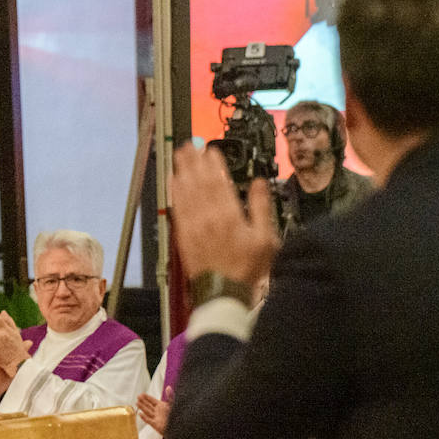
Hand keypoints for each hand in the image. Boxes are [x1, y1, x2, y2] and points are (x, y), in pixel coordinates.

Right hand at [136, 386, 173, 434]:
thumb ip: (170, 396)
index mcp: (162, 406)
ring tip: (137, 403)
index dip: (147, 397)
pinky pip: (148, 420)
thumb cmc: (176, 415)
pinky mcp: (156, 425)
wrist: (178, 426)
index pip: (152, 401)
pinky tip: (140, 414)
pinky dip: (144, 417)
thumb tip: (168, 387)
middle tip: (138, 397)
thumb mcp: (173, 404)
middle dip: (143, 401)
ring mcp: (156, 418)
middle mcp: (158, 412)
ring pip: (147, 412)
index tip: (142, 394)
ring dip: (142, 407)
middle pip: (148, 406)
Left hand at [170, 144, 280, 286]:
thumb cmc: (245, 269)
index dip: (212, 163)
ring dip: (181, 172)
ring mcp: (193, 227)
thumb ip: (261, 207)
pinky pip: (177, 209)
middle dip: (193, 162)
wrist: (223, 293)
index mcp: (229, 215)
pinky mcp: (183, 236)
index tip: (209, 150)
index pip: (218, 182)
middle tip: (189, 145)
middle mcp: (207, 218)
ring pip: (185, 193)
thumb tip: (259, 185)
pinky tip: (173, 183)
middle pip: (198, 182)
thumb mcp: (266, 238)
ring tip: (178, 157)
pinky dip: (174, 193)